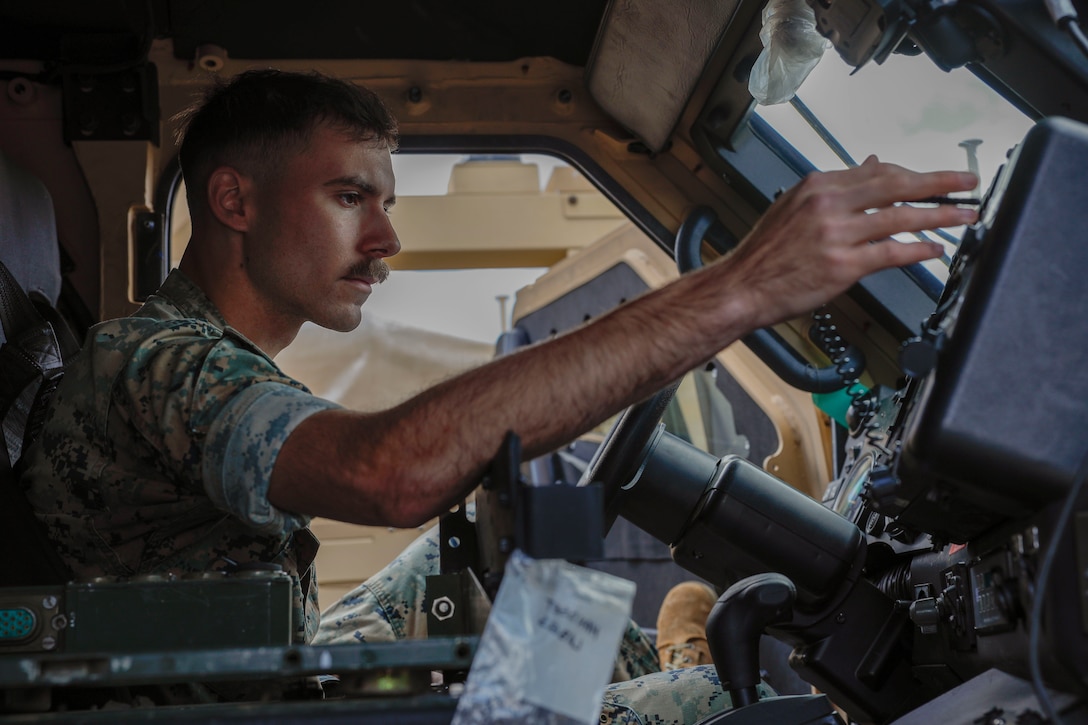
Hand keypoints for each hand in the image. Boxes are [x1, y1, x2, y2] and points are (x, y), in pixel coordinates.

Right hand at [719, 156, 977, 329]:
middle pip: (896, 185)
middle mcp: (828, 204)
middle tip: (967, 182)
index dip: (912, 175)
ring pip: (901, 217)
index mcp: (817, 185)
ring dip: (940, 215)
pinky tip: (934, 249)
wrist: (741, 287)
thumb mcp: (795, 207)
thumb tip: (872, 164)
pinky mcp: (843, 265)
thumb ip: (836, 188)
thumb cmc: (765, 254)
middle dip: (939, 182)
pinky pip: (891, 253)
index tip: (935, 179)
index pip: (877, 172)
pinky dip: (917, 249)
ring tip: (964, 216)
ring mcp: (837, 234)